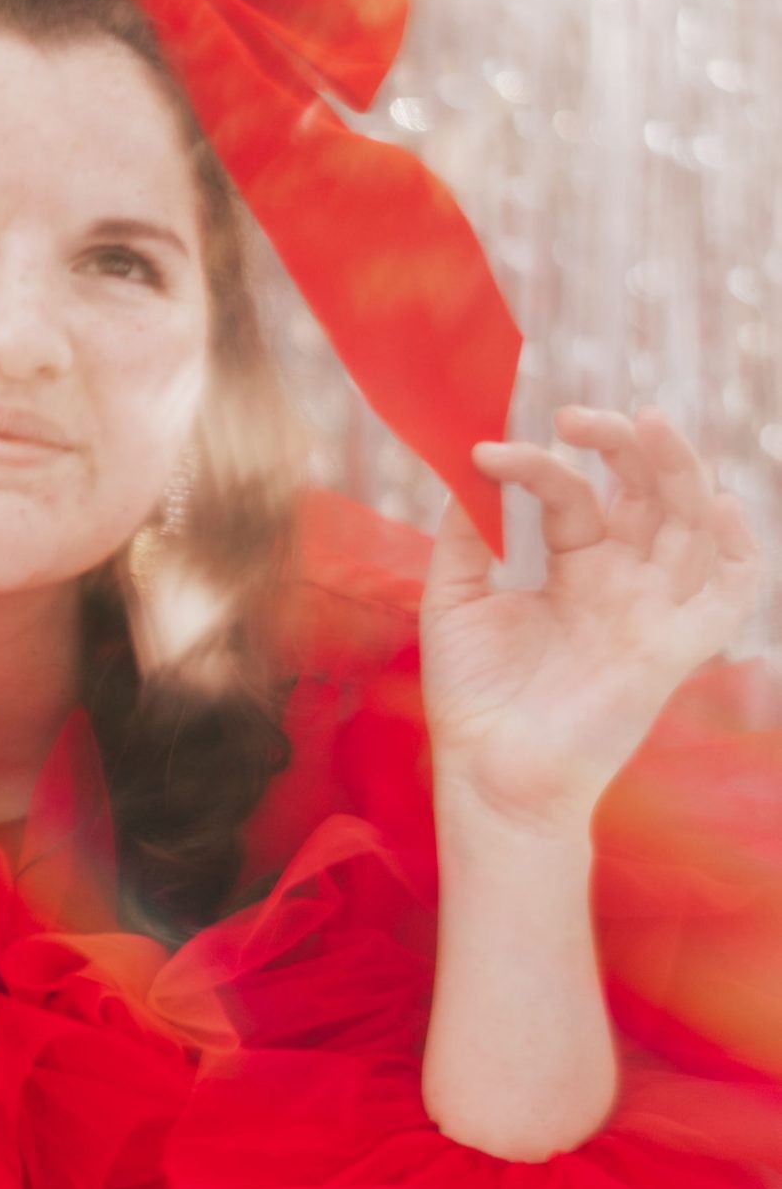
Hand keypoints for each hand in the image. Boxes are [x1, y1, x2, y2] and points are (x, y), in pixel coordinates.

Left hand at [420, 404, 764, 825]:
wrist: (488, 772)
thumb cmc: (472, 696)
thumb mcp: (454, 599)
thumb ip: (463, 535)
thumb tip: (466, 468)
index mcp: (576, 567)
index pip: (574, 493)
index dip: (537, 463)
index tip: (483, 453)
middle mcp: (623, 580)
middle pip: (650, 491)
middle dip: (624, 442)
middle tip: (576, 416)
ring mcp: (652, 610)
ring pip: (692, 522)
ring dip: (679, 467)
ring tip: (646, 421)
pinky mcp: (673, 648)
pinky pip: (729, 592)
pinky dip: (735, 547)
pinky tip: (716, 504)